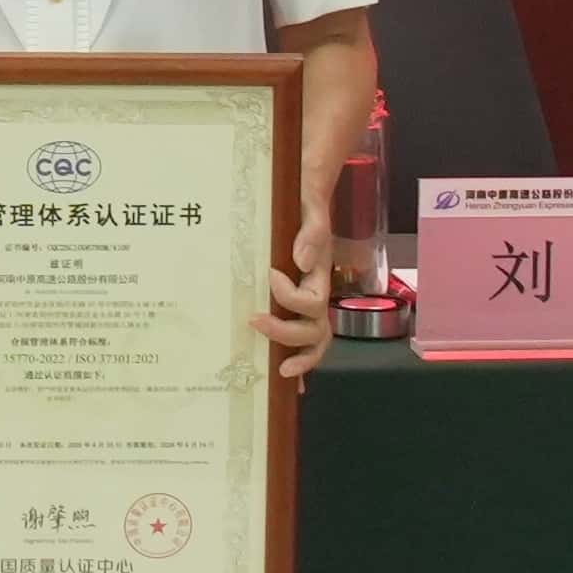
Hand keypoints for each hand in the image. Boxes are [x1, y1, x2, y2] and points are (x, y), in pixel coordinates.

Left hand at [265, 205, 339, 381]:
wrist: (306, 192)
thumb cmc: (306, 199)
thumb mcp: (310, 206)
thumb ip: (312, 231)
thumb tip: (300, 261)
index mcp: (318, 274)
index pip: (310, 301)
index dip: (289, 296)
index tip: (270, 275)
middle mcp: (317, 291)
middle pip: (314, 329)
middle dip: (286, 334)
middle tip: (254, 322)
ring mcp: (308, 301)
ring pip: (314, 340)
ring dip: (301, 359)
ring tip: (281, 372)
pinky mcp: (296, 303)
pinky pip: (303, 338)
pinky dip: (299, 361)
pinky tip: (286, 381)